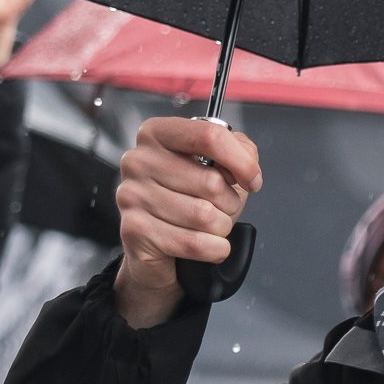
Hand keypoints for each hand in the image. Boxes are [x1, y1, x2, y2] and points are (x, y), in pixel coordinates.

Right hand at [113, 117, 262, 328]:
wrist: (159, 249)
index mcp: (157, 134)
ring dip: (221, 227)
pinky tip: (207, 245)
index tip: (251, 179)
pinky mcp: (134, 230)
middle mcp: (138, 160)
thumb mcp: (218, 168)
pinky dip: (214, 249)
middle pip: (211, 181)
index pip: (209, 136)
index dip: (242, 162)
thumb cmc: (190, 203)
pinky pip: (194, 242)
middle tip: (220, 208)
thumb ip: (238, 150)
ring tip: (208, 227)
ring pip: (204, 215)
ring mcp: (132, 195)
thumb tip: (246, 160)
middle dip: (229, 203)